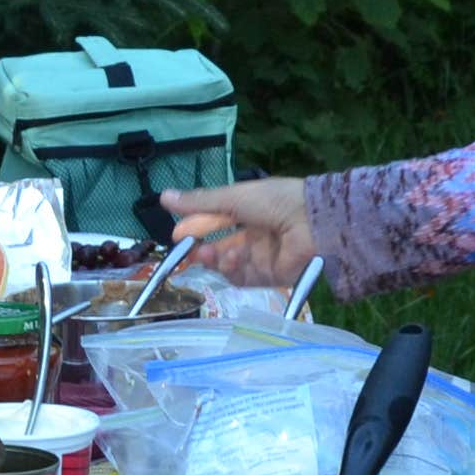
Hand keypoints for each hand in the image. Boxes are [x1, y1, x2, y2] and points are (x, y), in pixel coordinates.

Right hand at [158, 179, 311, 288]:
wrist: (310, 220)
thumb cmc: (273, 200)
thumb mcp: (232, 197)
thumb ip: (199, 202)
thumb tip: (163, 197)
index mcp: (248, 212)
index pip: (215, 223)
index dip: (196, 229)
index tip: (178, 234)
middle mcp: (254, 236)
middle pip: (219, 248)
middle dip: (201, 250)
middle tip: (186, 251)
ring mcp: (261, 258)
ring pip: (228, 265)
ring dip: (215, 258)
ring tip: (211, 252)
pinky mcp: (270, 277)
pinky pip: (243, 278)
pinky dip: (232, 269)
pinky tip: (232, 257)